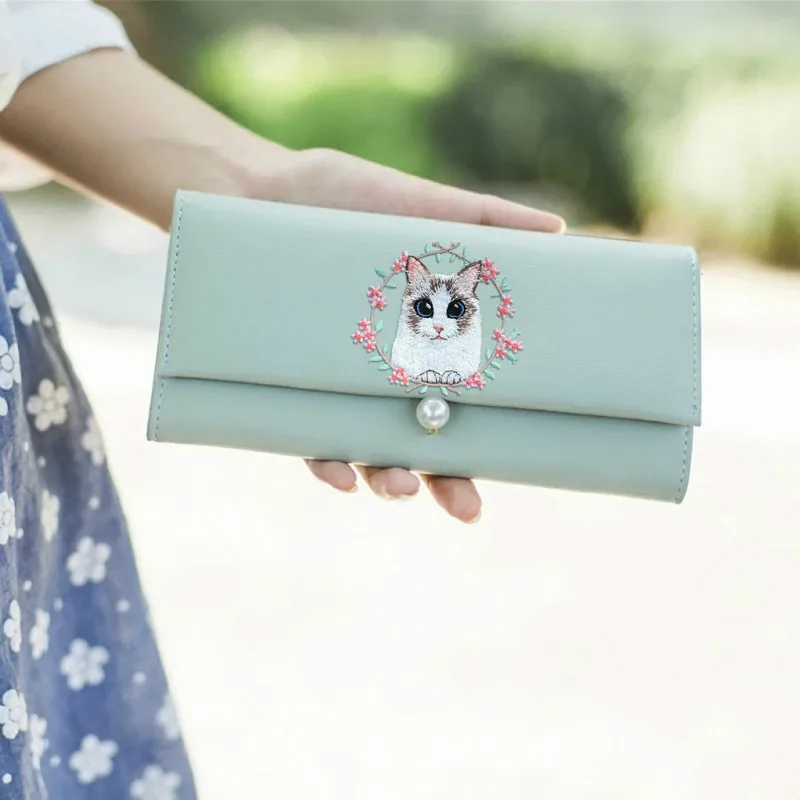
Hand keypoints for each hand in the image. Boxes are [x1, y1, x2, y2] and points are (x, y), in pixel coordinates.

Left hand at [251, 148, 564, 522]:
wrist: (256, 198)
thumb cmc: (341, 200)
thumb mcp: (417, 207)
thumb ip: (484, 221)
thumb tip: (559, 229)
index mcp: (422, 345)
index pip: (461, 406)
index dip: (485, 445)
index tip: (515, 470)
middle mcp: (382, 377)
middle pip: (420, 446)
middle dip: (447, 484)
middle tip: (469, 510)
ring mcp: (336, 388)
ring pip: (367, 453)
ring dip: (387, 478)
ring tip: (400, 488)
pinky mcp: (290, 391)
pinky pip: (307, 440)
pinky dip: (325, 462)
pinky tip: (340, 474)